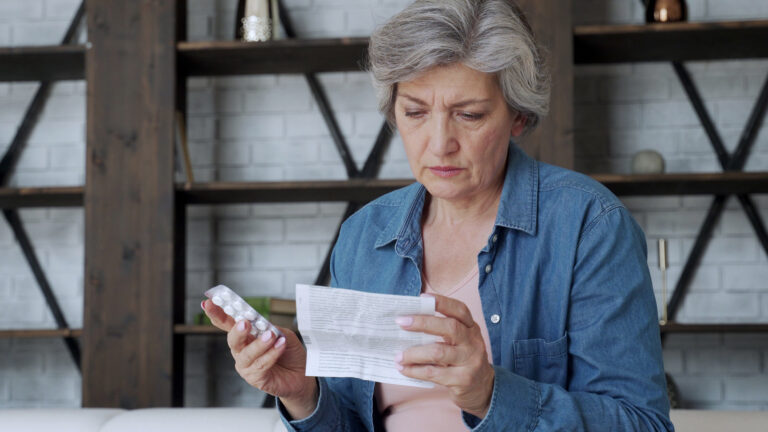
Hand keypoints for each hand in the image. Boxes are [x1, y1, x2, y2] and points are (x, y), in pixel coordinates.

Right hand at [202, 299, 317, 418]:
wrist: (302, 374)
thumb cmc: (289, 352)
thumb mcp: (282, 333)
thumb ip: (270, 328)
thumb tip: (262, 324)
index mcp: (246, 335)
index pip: (227, 323)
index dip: (217, 314)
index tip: (209, 303)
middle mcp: (242, 350)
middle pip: (233, 339)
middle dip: (237, 330)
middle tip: (244, 323)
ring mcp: (246, 365)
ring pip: (246, 354)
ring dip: (259, 343)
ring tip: (271, 335)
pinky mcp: (255, 378)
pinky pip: (261, 364)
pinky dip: (271, 354)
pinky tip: (280, 345)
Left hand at [395, 294, 494, 417]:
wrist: (482, 388)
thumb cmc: (463, 359)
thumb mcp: (460, 342)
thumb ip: (442, 331)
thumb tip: (408, 322)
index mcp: (471, 328)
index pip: (460, 310)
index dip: (442, 302)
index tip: (422, 297)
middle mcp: (473, 342)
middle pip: (450, 327)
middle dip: (422, 322)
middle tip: (401, 322)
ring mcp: (470, 361)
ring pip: (438, 352)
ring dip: (413, 353)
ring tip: (398, 356)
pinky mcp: (462, 379)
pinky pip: (433, 373)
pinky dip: (415, 371)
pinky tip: (404, 369)